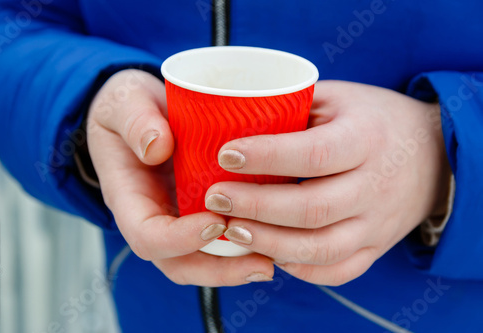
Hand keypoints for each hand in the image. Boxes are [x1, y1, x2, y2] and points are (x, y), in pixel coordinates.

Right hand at [86, 69, 272, 285]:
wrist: (141, 112)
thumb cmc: (130, 108)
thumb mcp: (124, 102)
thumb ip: (135, 121)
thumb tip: (157, 146)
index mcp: (129, 199)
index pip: (147, 237)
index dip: (180, 240)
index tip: (217, 221)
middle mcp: (154, 218)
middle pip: (180, 263)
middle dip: (220, 270)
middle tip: (262, 263)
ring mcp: (177, 218)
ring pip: (203, 259)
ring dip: (238, 266)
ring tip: (276, 260)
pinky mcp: (198, 210)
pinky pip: (219, 239)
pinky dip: (245, 244)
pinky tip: (277, 237)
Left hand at [205, 80, 450, 285]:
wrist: (434, 156)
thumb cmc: (374, 119)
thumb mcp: (340, 98)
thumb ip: (294, 107)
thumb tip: (235, 117)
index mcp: (367, 139)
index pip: (314, 154)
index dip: (266, 156)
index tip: (225, 154)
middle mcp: (375, 187)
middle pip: (311, 209)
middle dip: (256, 206)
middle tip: (216, 198)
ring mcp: (377, 224)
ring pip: (321, 248)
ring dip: (270, 243)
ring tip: (231, 230)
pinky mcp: (375, 247)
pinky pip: (337, 271)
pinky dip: (299, 269)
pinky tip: (269, 254)